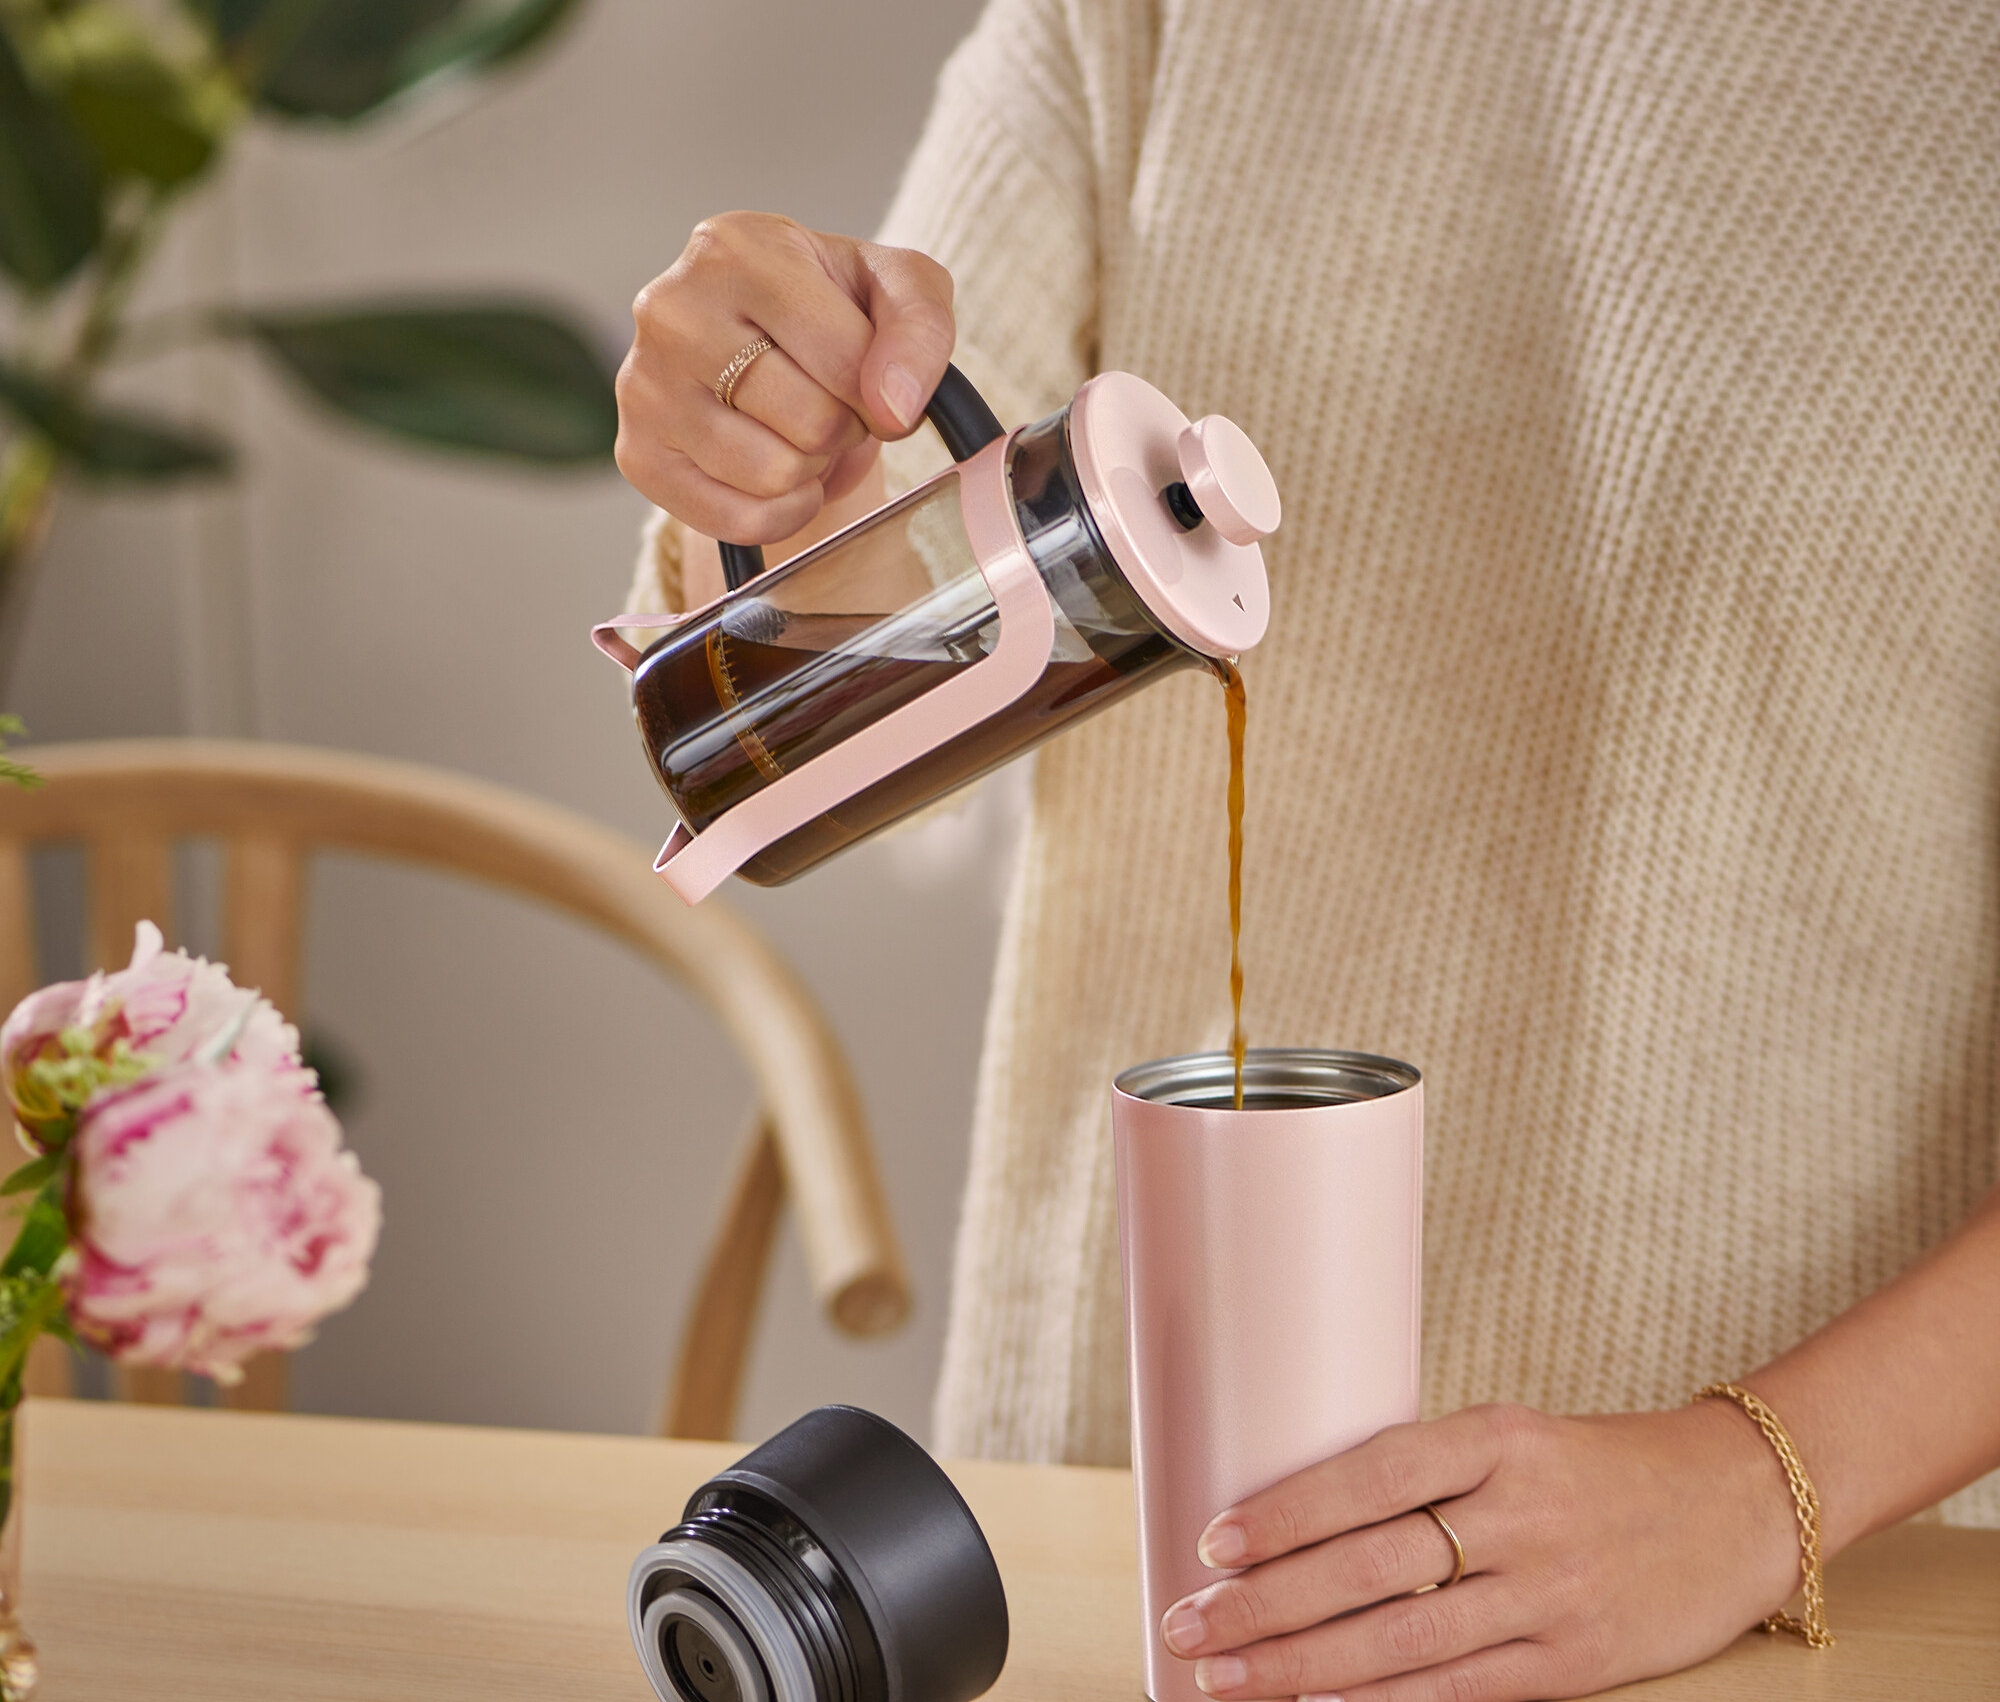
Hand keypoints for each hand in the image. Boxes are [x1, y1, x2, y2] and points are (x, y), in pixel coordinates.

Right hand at [614, 210, 954, 545]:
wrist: (761, 345)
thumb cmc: (829, 308)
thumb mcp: (896, 288)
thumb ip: (920, 328)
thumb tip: (893, 405)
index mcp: (734, 248)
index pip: (847, 358)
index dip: (882, 389)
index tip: (871, 377)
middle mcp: (672, 309)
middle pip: (812, 422)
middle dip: (843, 427)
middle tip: (828, 401)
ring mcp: (644, 385)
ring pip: (774, 474)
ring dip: (810, 467)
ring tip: (796, 427)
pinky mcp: (638, 454)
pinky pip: (740, 519)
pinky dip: (780, 512)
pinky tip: (776, 474)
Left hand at [1159, 1401, 1805, 1701]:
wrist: (1737, 1504)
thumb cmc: (1598, 1465)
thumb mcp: (1513, 1438)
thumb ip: (1425, 1474)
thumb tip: (1297, 1518)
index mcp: (1498, 1438)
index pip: (1373, 1474)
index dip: (1289, 1512)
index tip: (1213, 1542)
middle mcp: (1522, 1514)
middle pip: (1373, 1566)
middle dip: (1268, 1603)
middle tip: (1189, 1624)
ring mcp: (1551, 1594)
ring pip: (1403, 1639)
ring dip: (1301, 1666)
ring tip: (1225, 1679)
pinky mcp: (1575, 1663)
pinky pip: (1462, 1692)